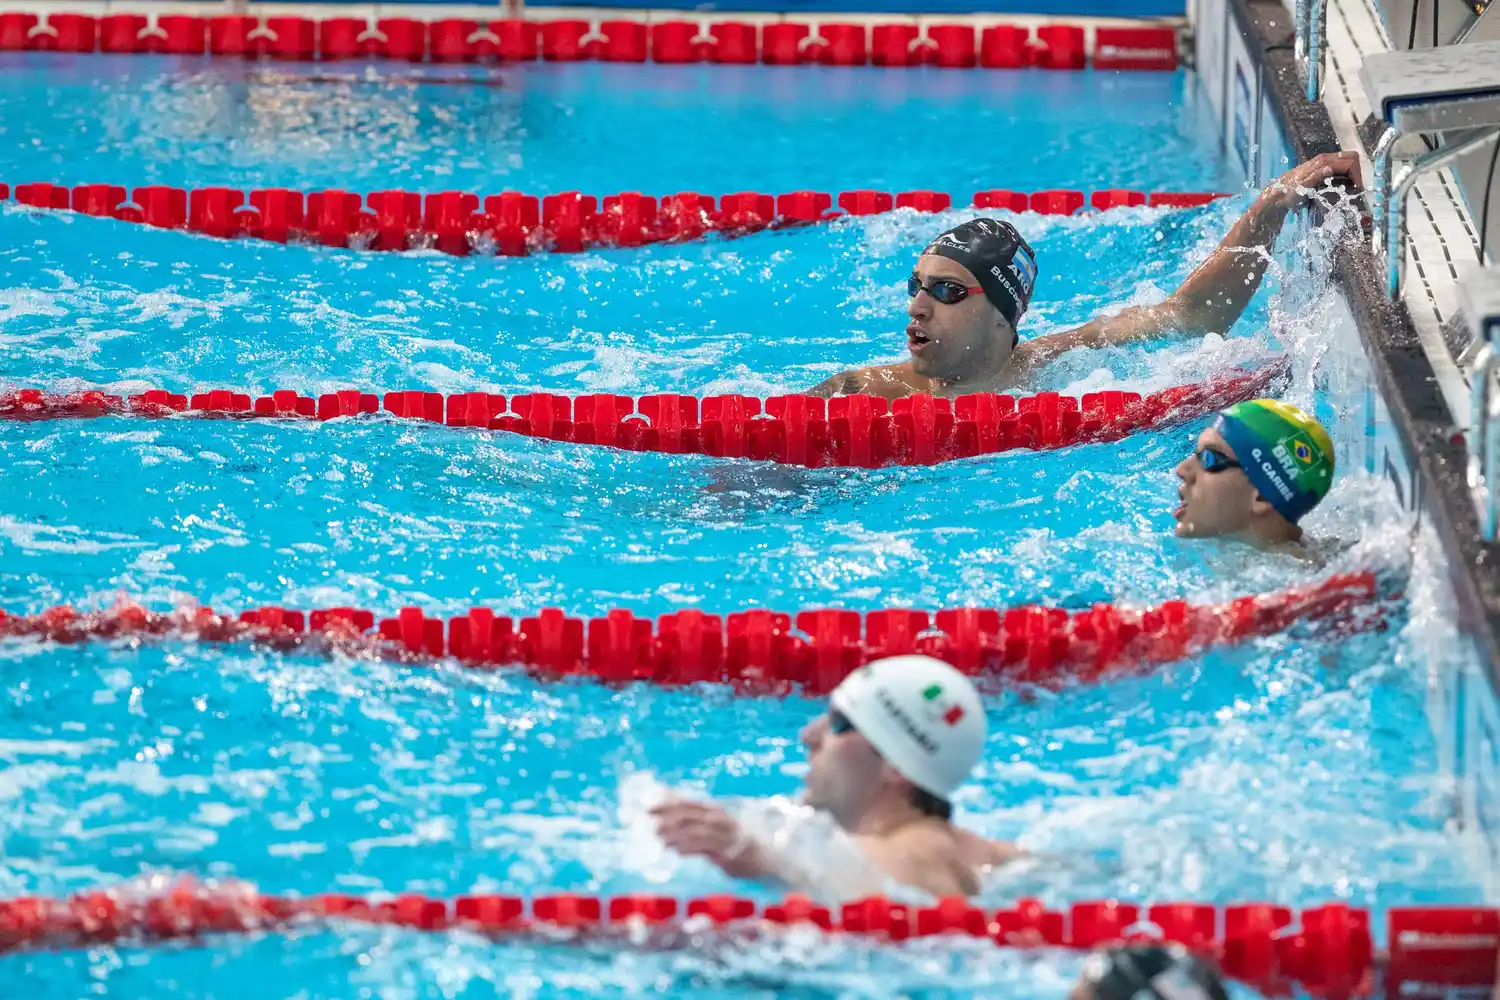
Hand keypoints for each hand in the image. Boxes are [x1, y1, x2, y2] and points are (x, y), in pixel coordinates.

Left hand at [651, 799, 765, 877]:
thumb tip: (669, 817)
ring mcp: (724, 835)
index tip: (648, 807)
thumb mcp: (714, 830)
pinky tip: (676, 851)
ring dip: (675, 835)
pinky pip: (705, 847)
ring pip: (695, 831)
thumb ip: (694, 823)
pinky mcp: (728, 851)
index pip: (687, 803)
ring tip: (660, 839)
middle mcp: (719, 819)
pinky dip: (689, 848)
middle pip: (689, 815)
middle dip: (667, 818)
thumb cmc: (733, 842)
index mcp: (714, 810)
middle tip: (650, 824)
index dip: (666, 804)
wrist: (764, 859)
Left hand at [1266, 151, 1363, 208]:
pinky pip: (1339, 168)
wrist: (1276, 195)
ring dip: (1351, 174)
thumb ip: (1317, 176)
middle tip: (1355, 188)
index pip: (1350, 162)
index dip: (1357, 174)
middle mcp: (1324, 159)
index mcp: (1323, 161)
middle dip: (1356, 172)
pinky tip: (1340, 188)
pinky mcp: (1321, 169)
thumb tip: (1330, 168)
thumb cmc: (1288, 192)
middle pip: (1351, 158)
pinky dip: (1344, 176)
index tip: (1356, 189)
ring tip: (1349, 189)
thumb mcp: (1303, 186)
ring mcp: (1323, 163)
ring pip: (1346, 162)